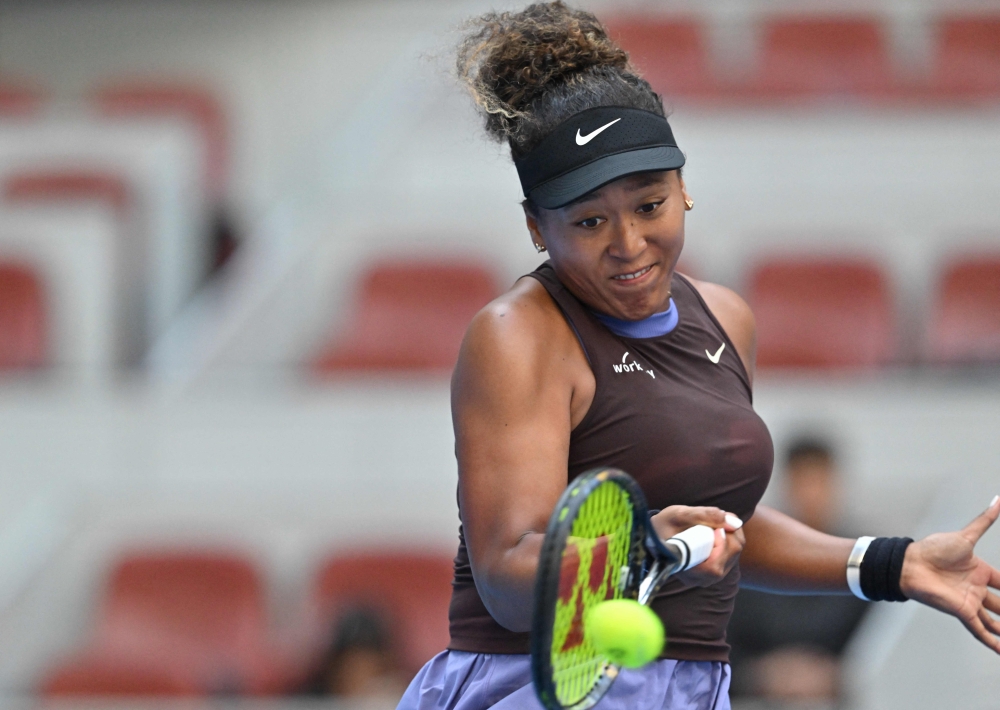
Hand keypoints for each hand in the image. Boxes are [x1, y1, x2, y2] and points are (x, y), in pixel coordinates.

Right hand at [650, 505, 744, 586]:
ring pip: (733, 556)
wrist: (654, 533)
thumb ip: (705, 515)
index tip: (716, 528)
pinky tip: (719, 529)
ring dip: (732, 535)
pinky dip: (730, 539)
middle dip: (731, 535)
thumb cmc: (662, 525)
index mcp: (684, 569)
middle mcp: (698, 578)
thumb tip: (735, 522)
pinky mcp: (712, 570)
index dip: (722, 546)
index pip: (714, 567)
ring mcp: (707, 576)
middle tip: (721, 518)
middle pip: (729, 559)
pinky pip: (731, 556)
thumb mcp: (678, 514)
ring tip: (718, 522)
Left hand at [900, 495, 999, 652]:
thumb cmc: (933, 548)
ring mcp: (969, 601)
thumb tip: (998, 499)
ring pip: (995, 621)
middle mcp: (976, 588)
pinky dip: (991, 641)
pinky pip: (979, 629)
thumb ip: (984, 521)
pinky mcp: (961, 611)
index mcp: (980, 571)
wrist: (910, 563)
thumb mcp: (965, 536)